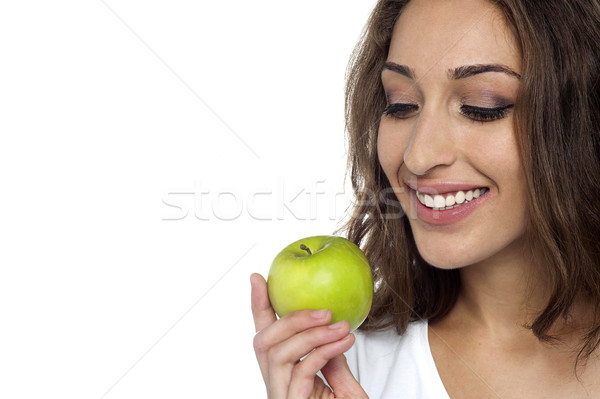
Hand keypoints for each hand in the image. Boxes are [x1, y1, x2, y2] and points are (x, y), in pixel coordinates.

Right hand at [251, 273, 368, 398]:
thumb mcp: (345, 389)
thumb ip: (336, 366)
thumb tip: (331, 334)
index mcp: (283, 378)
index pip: (266, 339)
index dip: (259, 307)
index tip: (258, 278)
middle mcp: (277, 386)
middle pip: (264, 342)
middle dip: (290, 318)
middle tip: (324, 310)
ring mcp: (282, 395)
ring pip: (280, 353)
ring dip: (312, 333)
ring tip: (341, 326)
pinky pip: (303, 369)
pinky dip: (324, 351)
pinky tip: (344, 342)